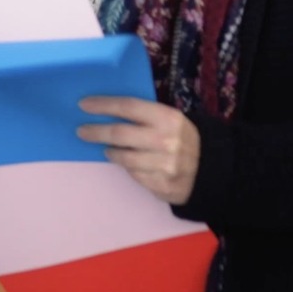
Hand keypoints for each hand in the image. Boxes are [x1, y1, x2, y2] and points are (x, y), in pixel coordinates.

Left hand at [77, 96, 199, 204]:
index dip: (103, 105)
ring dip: (110, 152)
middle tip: (81, 131)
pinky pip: (135, 175)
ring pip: (124, 158)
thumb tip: (107, 109)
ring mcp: (164, 166)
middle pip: (120, 134)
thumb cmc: (182, 138)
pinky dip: (128, 168)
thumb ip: (145, 115)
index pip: (128, 107)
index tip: (83, 105)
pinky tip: (128, 163)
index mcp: (167, 118)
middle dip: (96, 131)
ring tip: (106, 149)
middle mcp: (165, 140)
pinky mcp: (162, 186)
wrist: (211, 169)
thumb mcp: (170, 119)